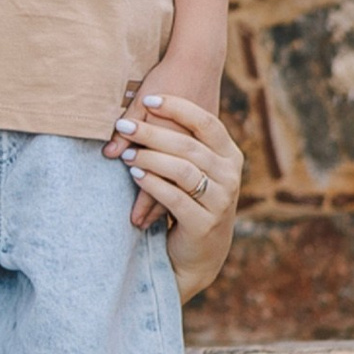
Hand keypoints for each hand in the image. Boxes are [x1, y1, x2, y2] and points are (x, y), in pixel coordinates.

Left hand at [109, 86, 241, 293]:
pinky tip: (135, 175)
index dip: (178, 108)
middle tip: (122, 125)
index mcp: (230, 156)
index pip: (207, 123)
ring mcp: (222, 201)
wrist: (199, 253)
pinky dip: (153, 184)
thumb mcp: (190, 170)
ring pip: (183, 170)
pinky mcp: (205, 224)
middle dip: (152, 133)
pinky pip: (176, 198)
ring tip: (125, 153)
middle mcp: (231, 176)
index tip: (148, 99)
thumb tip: (139, 110)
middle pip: (189, 145)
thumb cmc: (188, 201)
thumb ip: (176, 144)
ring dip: (150, 157)